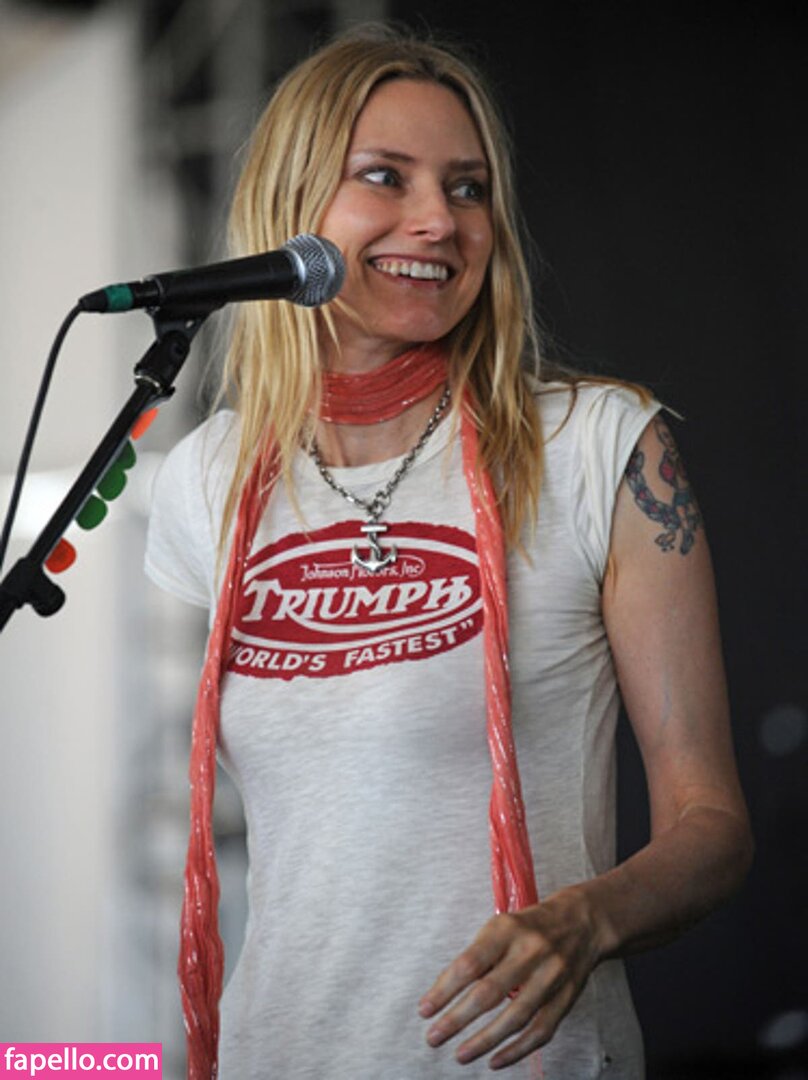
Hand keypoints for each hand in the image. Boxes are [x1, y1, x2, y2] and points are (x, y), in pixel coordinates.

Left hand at [418, 889, 599, 1069]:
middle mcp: (530, 951)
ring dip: (484, 1041)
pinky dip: (517, 1050)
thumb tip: (445, 994)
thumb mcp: (501, 927)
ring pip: (515, 1016)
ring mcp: (551, 975)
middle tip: (434, 1037)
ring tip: (460, 1055)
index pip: (469, 964)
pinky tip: (495, 1061)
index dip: (444, 990)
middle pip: (489, 992)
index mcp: (507, 929)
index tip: (425, 1010)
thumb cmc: (530, 926)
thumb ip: (478, 956)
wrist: (582, 922)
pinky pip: (540, 1030)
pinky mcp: (566, 997)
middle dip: (457, 1019)